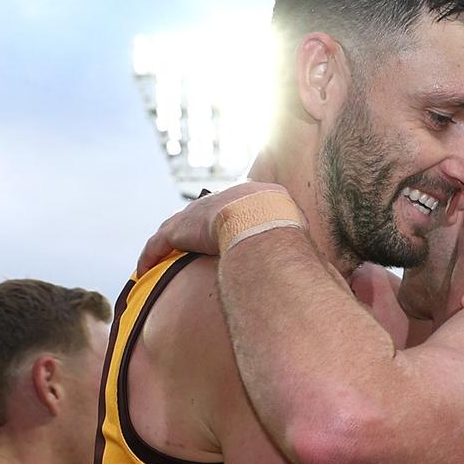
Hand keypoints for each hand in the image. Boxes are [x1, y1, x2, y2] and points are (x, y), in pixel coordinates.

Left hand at [137, 182, 290, 274]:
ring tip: (160, 256)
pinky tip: (143, 269)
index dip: (229, 217)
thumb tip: (319, 261)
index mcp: (250, 194)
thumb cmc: (285, 228)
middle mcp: (220, 198)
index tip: (227, 229)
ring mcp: (198, 212)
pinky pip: (158, 244)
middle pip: (202, 213)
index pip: (235, 205)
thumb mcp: (298, 226)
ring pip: (176, 227)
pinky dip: (150, 255)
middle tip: (192, 242)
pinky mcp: (179, 229)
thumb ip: (299, 236)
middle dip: (195, 226)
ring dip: (168, 241)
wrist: (260, 219)